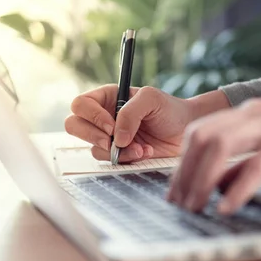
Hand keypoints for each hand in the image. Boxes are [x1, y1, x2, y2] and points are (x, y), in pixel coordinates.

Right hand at [65, 85, 229, 162]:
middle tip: (114, 142)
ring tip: (142, 148)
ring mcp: (109, 138)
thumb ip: (130, 112)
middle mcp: (103, 117)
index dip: (91, 116)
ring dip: (118, 151)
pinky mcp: (119, 155)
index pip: (81, 105)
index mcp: (106, 98)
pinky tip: (145, 152)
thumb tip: (116, 137)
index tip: (111, 125)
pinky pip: (110, 162)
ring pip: (94, 148)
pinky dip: (127, 160)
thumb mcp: (151, 99)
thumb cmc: (170, 109)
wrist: (187, 130)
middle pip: (74, 126)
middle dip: (93, 136)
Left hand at [168, 94, 260, 213]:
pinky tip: (227, 207)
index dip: (181, 163)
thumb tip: (216, 184)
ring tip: (194, 207)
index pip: (200, 133)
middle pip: (202, 138)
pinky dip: (239, 187)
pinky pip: (259, 163)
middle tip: (178, 204)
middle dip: (184, 174)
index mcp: (247, 114)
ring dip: (201, 179)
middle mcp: (254, 114)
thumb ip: (244, 162)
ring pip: (221, 145)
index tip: (175, 191)